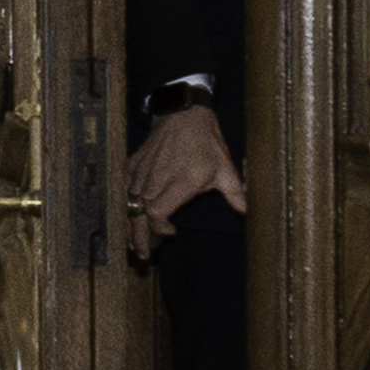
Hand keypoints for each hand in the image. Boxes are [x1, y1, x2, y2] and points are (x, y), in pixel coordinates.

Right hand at [127, 99, 243, 255]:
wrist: (183, 113)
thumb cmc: (205, 141)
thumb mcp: (224, 167)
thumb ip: (234, 193)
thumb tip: (246, 211)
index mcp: (179, 182)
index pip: (157, 214)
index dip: (159, 229)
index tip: (170, 234)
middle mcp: (156, 180)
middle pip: (139, 216)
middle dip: (139, 238)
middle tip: (142, 255)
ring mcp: (142, 173)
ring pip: (128, 206)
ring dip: (129, 226)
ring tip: (132, 243)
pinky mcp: (133, 166)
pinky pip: (123, 191)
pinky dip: (123, 207)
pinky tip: (126, 218)